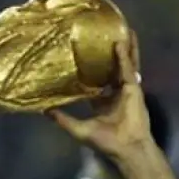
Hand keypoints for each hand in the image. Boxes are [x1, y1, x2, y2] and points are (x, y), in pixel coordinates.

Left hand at [46, 32, 151, 159]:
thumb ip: (62, 119)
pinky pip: (127, 69)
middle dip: (109, 53)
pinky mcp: (134, 89)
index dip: (90, 69)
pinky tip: (120, 42)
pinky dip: (124, 56)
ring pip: (125, 64)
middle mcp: (114, 93)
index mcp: (102, 102)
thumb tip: (43, 110)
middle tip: (104, 35)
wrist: (125, 148)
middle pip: (112, 68)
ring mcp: (126, 90)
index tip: (82, 56)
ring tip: (122, 30)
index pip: (95, 81)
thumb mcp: (78, 129)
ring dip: (124, 48)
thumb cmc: (105, 142)